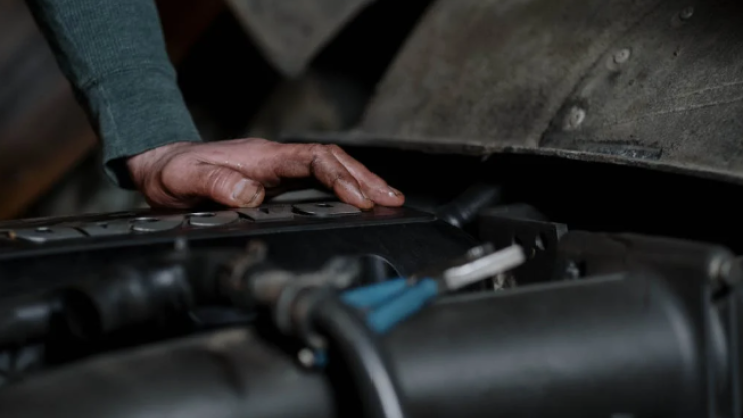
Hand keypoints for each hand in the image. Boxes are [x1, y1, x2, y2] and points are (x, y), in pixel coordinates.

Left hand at [126, 138, 403, 209]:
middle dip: (365, 178)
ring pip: (330, 170)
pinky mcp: (276, 183)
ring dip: (360, 183)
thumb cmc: (173, 172)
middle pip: (333, 161)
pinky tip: (355, 204)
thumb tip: (253, 195)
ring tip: (388, 200)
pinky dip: (342, 190)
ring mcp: (278, 171)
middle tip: (393, 198)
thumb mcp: (187, 179)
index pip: (314, 160)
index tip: (359, 199)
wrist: (161, 166)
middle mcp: (276, 161)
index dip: (340, 178)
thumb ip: (218, 185)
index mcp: (263, 157)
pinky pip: (318, 182)